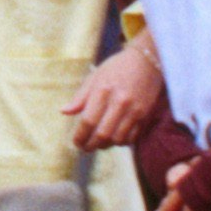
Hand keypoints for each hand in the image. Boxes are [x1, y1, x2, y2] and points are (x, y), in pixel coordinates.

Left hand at [65, 37, 164, 151]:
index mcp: (102, 91)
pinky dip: (121, 142)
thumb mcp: (95, 77)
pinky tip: (114, 138)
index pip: (88, 121)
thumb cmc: (117, 68)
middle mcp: (119, 102)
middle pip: (103, 134)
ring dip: (106, 145)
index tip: (76, 142)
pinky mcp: (145, 115)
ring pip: (118, 139)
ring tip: (99, 143)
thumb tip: (64, 112)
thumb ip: (80, 97)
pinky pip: (132, 137)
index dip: (80, 136)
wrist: (146, 61)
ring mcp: (134, 110)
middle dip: (91, 145)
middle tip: (85, 148)